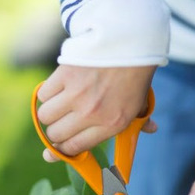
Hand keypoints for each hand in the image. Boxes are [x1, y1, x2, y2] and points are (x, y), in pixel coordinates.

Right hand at [37, 65, 156, 161]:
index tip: (54, 151)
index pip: (75, 147)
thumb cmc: (134, 76)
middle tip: (59, 125)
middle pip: (55, 135)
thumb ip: (141, 119)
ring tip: (57, 106)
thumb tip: (151, 129)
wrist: (128, 43)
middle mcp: (91, 113)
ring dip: (48, 113)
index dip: (61, 151)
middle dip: (54, 133)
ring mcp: (76, 95)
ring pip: (44, 116)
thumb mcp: (141, 102)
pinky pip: (43, 94)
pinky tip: (56, 89)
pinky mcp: (65, 76)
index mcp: (110, 124)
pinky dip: (47, 93)